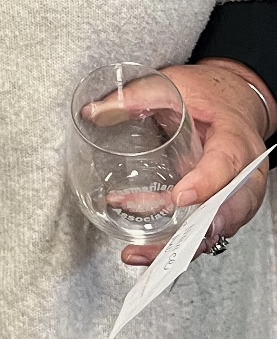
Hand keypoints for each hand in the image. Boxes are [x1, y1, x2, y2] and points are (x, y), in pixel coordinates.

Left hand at [119, 60, 271, 266]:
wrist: (234, 103)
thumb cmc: (209, 95)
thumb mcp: (174, 85)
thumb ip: (136, 97)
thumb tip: (94, 112)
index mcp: (236, 141)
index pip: (227, 165)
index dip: (205, 184)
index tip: (179, 198)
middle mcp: (245, 177)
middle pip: (225, 213)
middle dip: (189, 234)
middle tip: (149, 243)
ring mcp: (236, 198)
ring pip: (215, 232)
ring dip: (177, 247)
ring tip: (137, 253)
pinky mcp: (222, 209)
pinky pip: (206, 232)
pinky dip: (178, 245)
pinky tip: (147, 250)